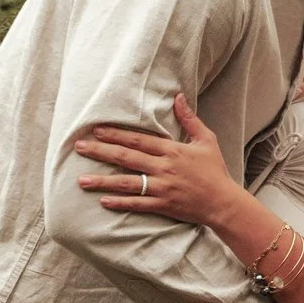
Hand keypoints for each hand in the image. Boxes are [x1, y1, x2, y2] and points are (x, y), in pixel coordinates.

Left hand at [73, 94, 241, 228]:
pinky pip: (137, 204)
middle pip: (126, 158)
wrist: (224, 203)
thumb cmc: (215, 170)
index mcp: (172, 150)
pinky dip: (119, 202)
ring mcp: (162, 188)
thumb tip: (179, 96)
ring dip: (102, 181)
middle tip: (79, 147)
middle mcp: (163, 168)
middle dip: (100, 151)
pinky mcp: (163, 205)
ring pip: (126, 183)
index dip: (116, 134)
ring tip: (81, 180)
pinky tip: (102, 201)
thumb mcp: (206, 140)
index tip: (96, 130)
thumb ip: (189, 119)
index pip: (138, 140)